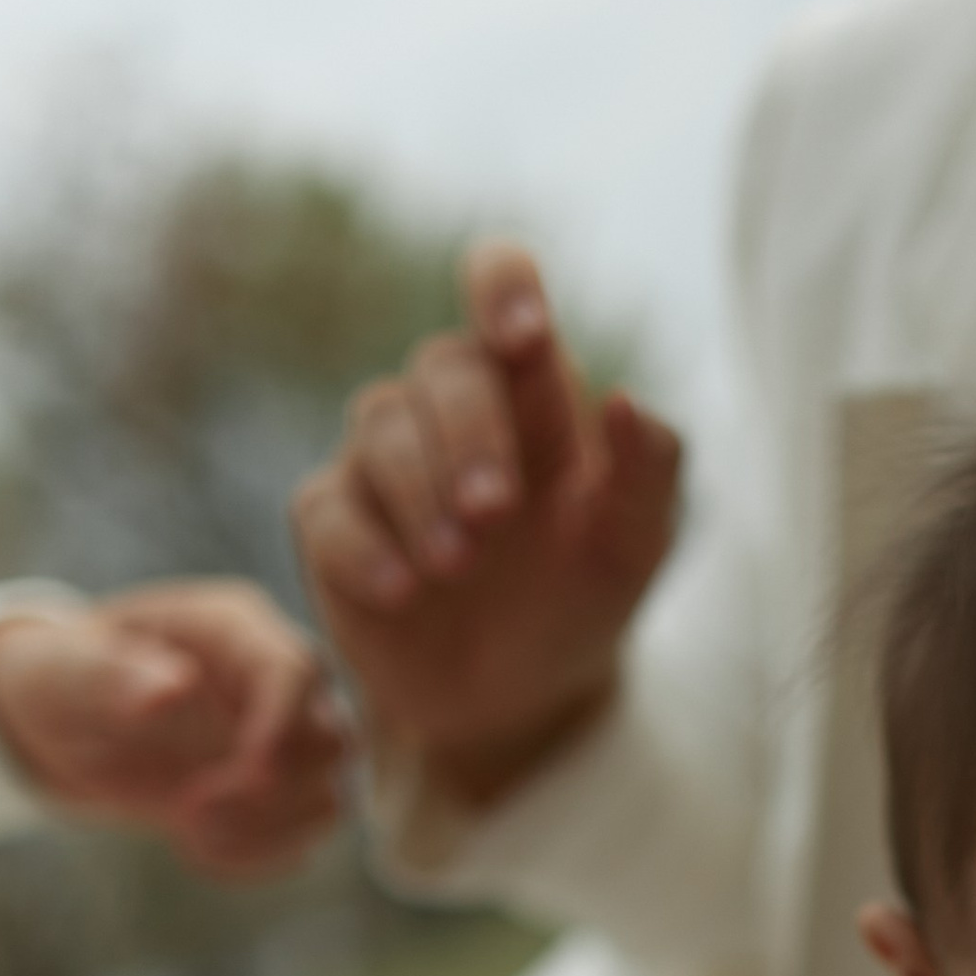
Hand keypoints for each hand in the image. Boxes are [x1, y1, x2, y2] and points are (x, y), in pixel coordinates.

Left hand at [0, 584, 347, 878]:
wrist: (66, 726)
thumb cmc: (62, 678)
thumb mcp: (63, 670)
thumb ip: (112, 674)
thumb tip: (175, 688)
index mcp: (234, 630)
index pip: (297, 670)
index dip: (281, 726)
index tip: (239, 773)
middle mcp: (275, 683)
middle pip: (332, 740)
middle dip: (270, 791)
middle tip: (188, 809)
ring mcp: (283, 742)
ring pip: (328, 797)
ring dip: (266, 831)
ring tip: (189, 833)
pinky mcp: (277, 797)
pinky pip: (301, 839)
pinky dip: (256, 858)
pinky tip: (194, 849)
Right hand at [291, 244, 680, 798]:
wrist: (520, 693)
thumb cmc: (582, 593)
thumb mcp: (635, 544)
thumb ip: (648, 471)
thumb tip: (626, 401)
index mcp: (527, 381)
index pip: (499, 282)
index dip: (502, 286)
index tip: (523, 335)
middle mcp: (449, 403)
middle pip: (441, 367)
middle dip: (468, 435)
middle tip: (495, 512)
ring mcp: (384, 459)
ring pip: (379, 426)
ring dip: (419, 492)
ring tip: (457, 564)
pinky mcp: (333, 523)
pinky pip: (327, 509)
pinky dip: (363, 548)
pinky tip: (402, 592)